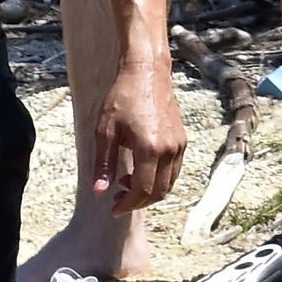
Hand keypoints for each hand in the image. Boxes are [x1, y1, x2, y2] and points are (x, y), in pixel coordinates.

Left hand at [92, 61, 186, 214]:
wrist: (146, 73)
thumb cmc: (122, 99)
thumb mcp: (104, 131)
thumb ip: (103, 164)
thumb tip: (99, 192)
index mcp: (150, 149)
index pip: (143, 190)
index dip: (128, 204)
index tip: (113, 208)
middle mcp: (170, 150)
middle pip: (159, 192)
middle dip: (138, 201)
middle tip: (117, 199)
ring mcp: (179, 146)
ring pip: (168, 184)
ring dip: (149, 192)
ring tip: (126, 184)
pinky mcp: (182, 141)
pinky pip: (174, 171)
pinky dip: (159, 179)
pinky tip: (140, 172)